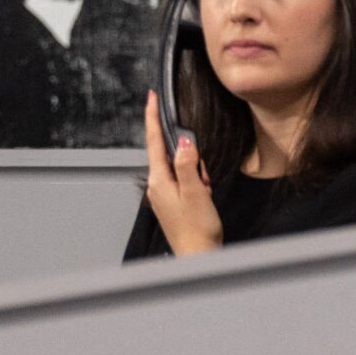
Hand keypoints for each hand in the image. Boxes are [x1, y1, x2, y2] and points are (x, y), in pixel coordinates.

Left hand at [142, 91, 223, 255]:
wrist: (198, 257)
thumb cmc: (197, 231)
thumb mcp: (197, 192)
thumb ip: (188, 164)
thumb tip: (184, 141)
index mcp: (159, 181)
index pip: (154, 141)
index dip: (153, 117)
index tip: (151, 97)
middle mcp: (157, 186)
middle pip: (171, 155)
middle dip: (191, 158)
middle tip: (202, 179)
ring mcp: (164, 195)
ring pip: (181, 168)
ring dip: (196, 174)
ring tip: (204, 193)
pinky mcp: (172, 202)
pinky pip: (185, 182)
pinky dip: (197, 184)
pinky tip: (203, 197)